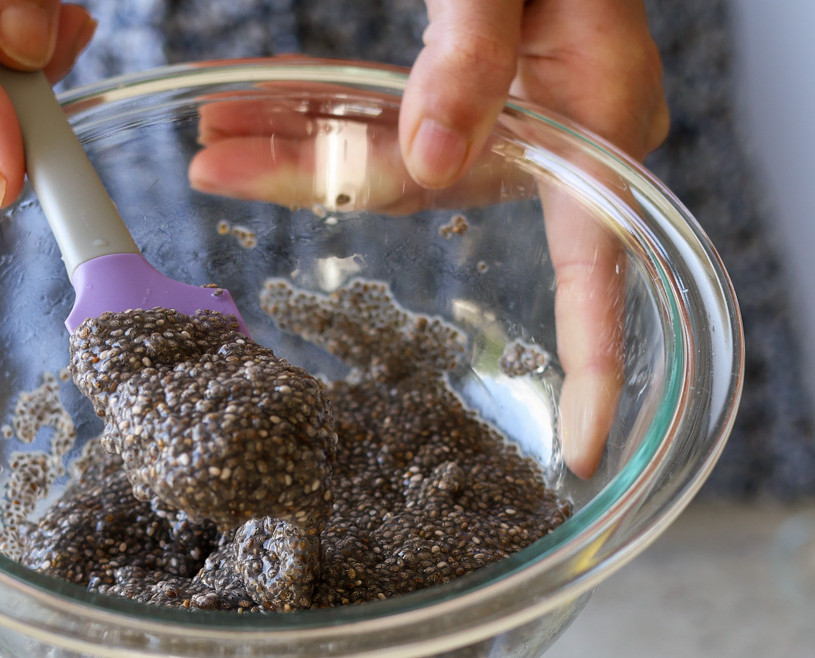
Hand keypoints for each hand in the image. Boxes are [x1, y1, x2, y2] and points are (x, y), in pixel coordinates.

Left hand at [190, 2, 666, 479]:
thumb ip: (474, 52)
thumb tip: (430, 159)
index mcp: (596, 115)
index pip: (599, 265)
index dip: (596, 365)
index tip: (584, 447)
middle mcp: (553, 128)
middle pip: (425, 195)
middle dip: (312, 184)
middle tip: (221, 168)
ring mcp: (501, 114)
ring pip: (383, 163)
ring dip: (291, 152)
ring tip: (215, 138)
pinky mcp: (460, 90)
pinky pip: (378, 123)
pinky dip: (311, 119)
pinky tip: (252, 113)